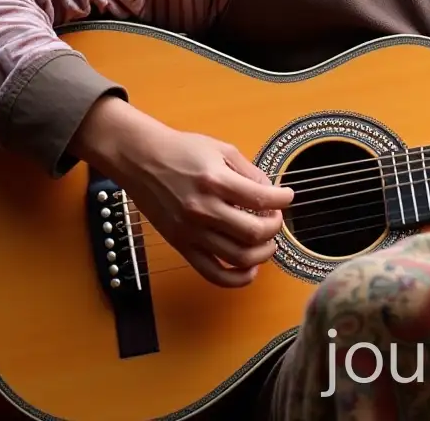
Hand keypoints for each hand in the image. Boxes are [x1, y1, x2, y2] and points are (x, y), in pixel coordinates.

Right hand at [71, 96, 292, 287]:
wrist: (142, 160)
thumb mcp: (221, 150)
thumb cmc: (181, 150)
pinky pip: (212, 273)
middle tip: (275, 219)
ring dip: (262, 253)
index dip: (283, 199)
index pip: (262, 199)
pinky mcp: (181, 245)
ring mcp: (191, 231)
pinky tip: (250, 269)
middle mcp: (203, 209)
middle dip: (274, 227)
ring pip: (238, 257)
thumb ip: (249, 171)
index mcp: (215, 181)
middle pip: (253, 232)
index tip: (287, 196)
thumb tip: (271, 191)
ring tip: (267, 242)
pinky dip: (236, 278)